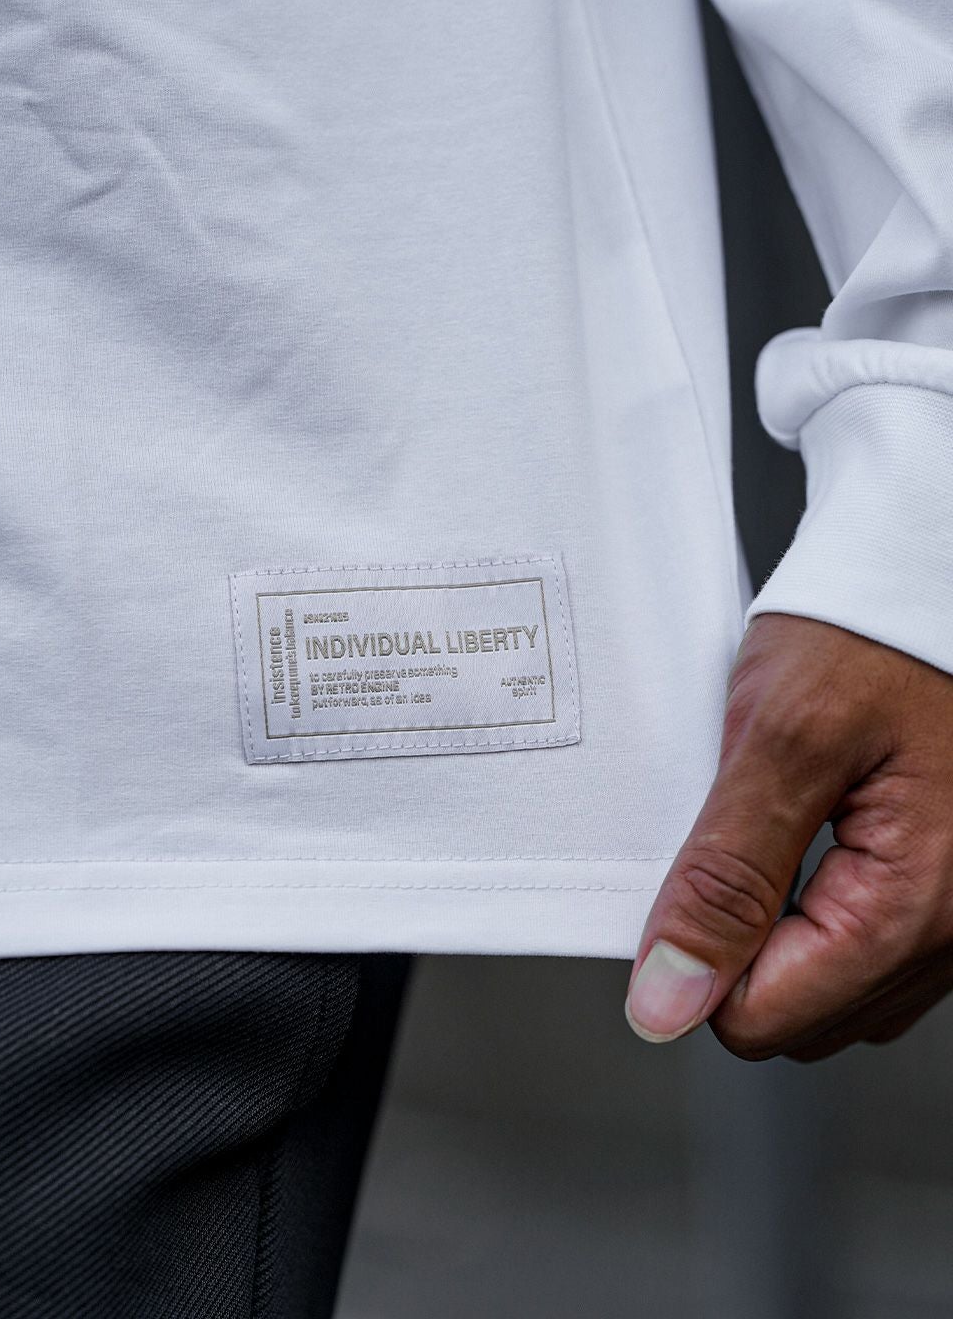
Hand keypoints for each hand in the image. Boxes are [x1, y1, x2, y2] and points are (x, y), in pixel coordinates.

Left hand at [624, 612, 952, 1059]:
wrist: (930, 572)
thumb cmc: (871, 633)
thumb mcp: (779, 741)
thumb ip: (725, 878)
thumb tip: (668, 1000)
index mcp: (913, 905)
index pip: (763, 1021)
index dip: (700, 961)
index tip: (687, 882)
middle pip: (799, 1017)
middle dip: (742, 946)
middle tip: (733, 840)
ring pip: (833, 988)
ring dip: (780, 929)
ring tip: (777, 826)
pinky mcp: (945, 891)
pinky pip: (867, 946)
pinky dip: (818, 907)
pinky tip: (808, 833)